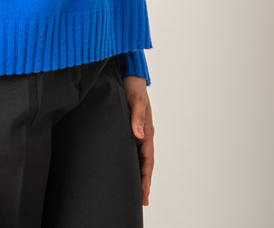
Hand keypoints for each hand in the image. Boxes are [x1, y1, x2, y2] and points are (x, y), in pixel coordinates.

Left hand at [122, 76, 154, 206]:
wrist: (129, 73)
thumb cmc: (133, 85)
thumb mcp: (136, 99)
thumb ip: (137, 116)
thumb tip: (138, 134)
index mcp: (147, 129)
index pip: (148, 159)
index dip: (146, 177)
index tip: (144, 193)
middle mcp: (144, 132)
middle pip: (145, 162)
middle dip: (144, 181)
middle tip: (142, 200)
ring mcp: (138, 130)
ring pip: (139, 156)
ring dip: (139, 172)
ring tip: (136, 189)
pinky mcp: (130, 126)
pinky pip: (133, 148)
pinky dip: (132, 160)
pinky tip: (126, 166)